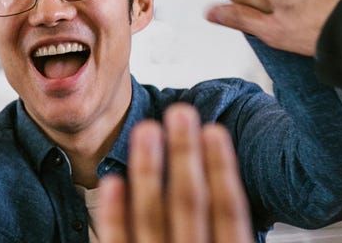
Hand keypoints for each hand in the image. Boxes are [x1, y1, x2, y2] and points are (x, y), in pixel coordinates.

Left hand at [95, 104, 253, 242]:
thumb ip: (227, 234)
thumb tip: (227, 188)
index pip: (228, 209)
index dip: (222, 167)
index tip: (214, 131)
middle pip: (190, 202)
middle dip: (184, 154)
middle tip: (180, 112)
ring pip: (151, 216)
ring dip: (148, 170)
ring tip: (147, 130)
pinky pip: (119, 242)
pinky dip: (115, 213)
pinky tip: (113, 182)